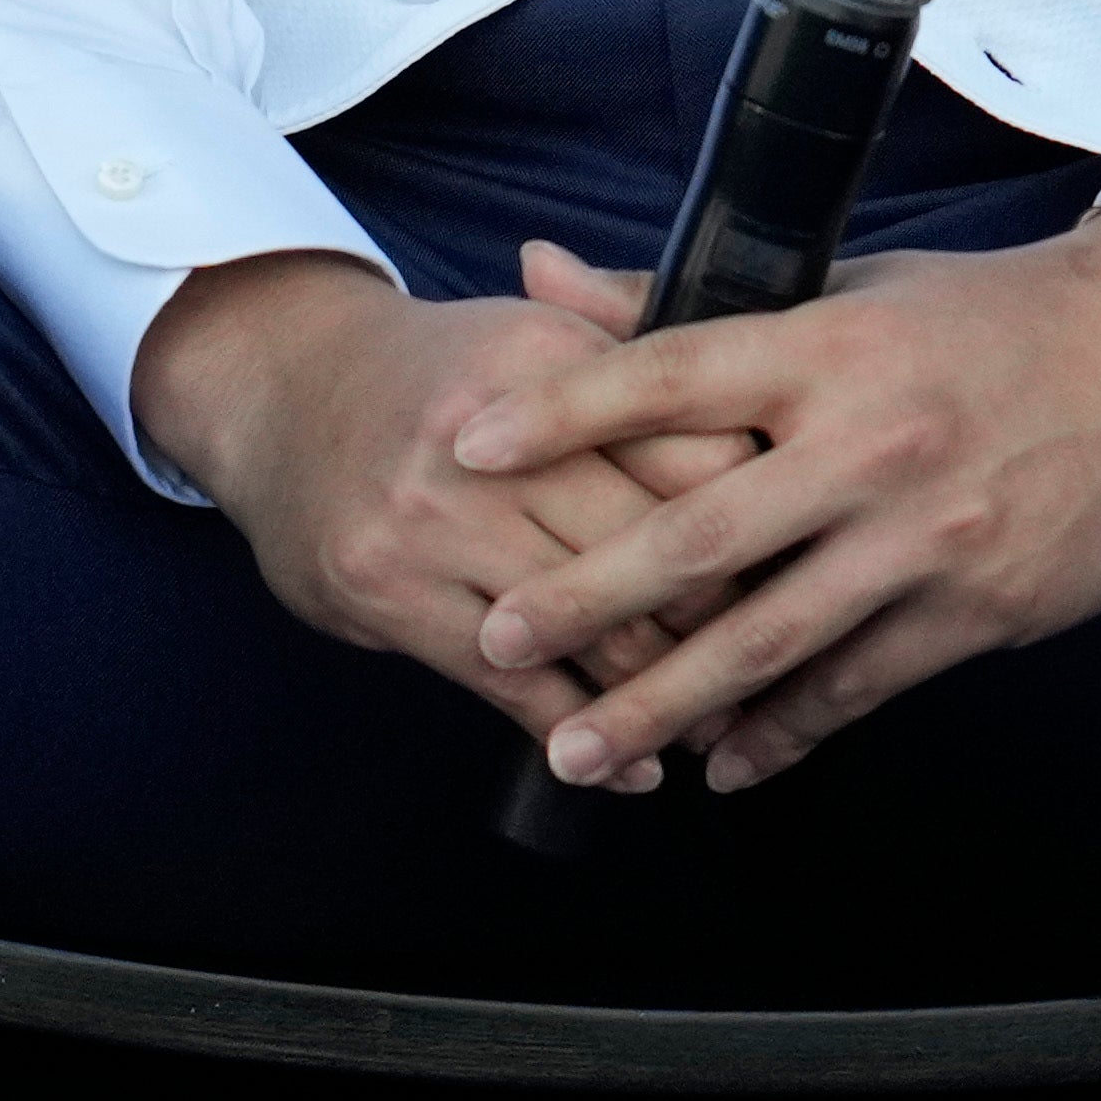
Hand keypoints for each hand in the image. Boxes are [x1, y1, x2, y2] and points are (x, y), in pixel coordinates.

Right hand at [136, 250, 741, 746]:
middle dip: (732, 614)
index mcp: (557, 362)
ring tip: (719, 722)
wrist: (285, 389)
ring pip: (589, 625)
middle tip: (787, 658)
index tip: (815, 560)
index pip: (699, 449)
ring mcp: (432, 518)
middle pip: (655, 543)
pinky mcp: (387, 592)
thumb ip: (656, 374)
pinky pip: (507, 683)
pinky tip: (631, 766)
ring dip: (664, 691)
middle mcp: (494, 440)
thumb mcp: (547, 334)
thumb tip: (771, 435)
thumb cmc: (451, 373)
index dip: (766, 513)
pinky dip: (580, 734)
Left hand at [453, 211, 1100, 798]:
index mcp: (830, 347)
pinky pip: (859, 683)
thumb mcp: (847, 287)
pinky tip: (728, 763)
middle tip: (497, 638)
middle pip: (703, 535)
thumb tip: (541, 272)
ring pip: (774, 637)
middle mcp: (873, 440)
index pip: (671, 374)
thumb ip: (685, 303)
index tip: (468, 450)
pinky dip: (786, 731)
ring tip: (583, 749)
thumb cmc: (984, 318)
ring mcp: (929, 533)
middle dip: (588, 597)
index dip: (563, 411)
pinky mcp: (982, 605)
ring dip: (668, 703)